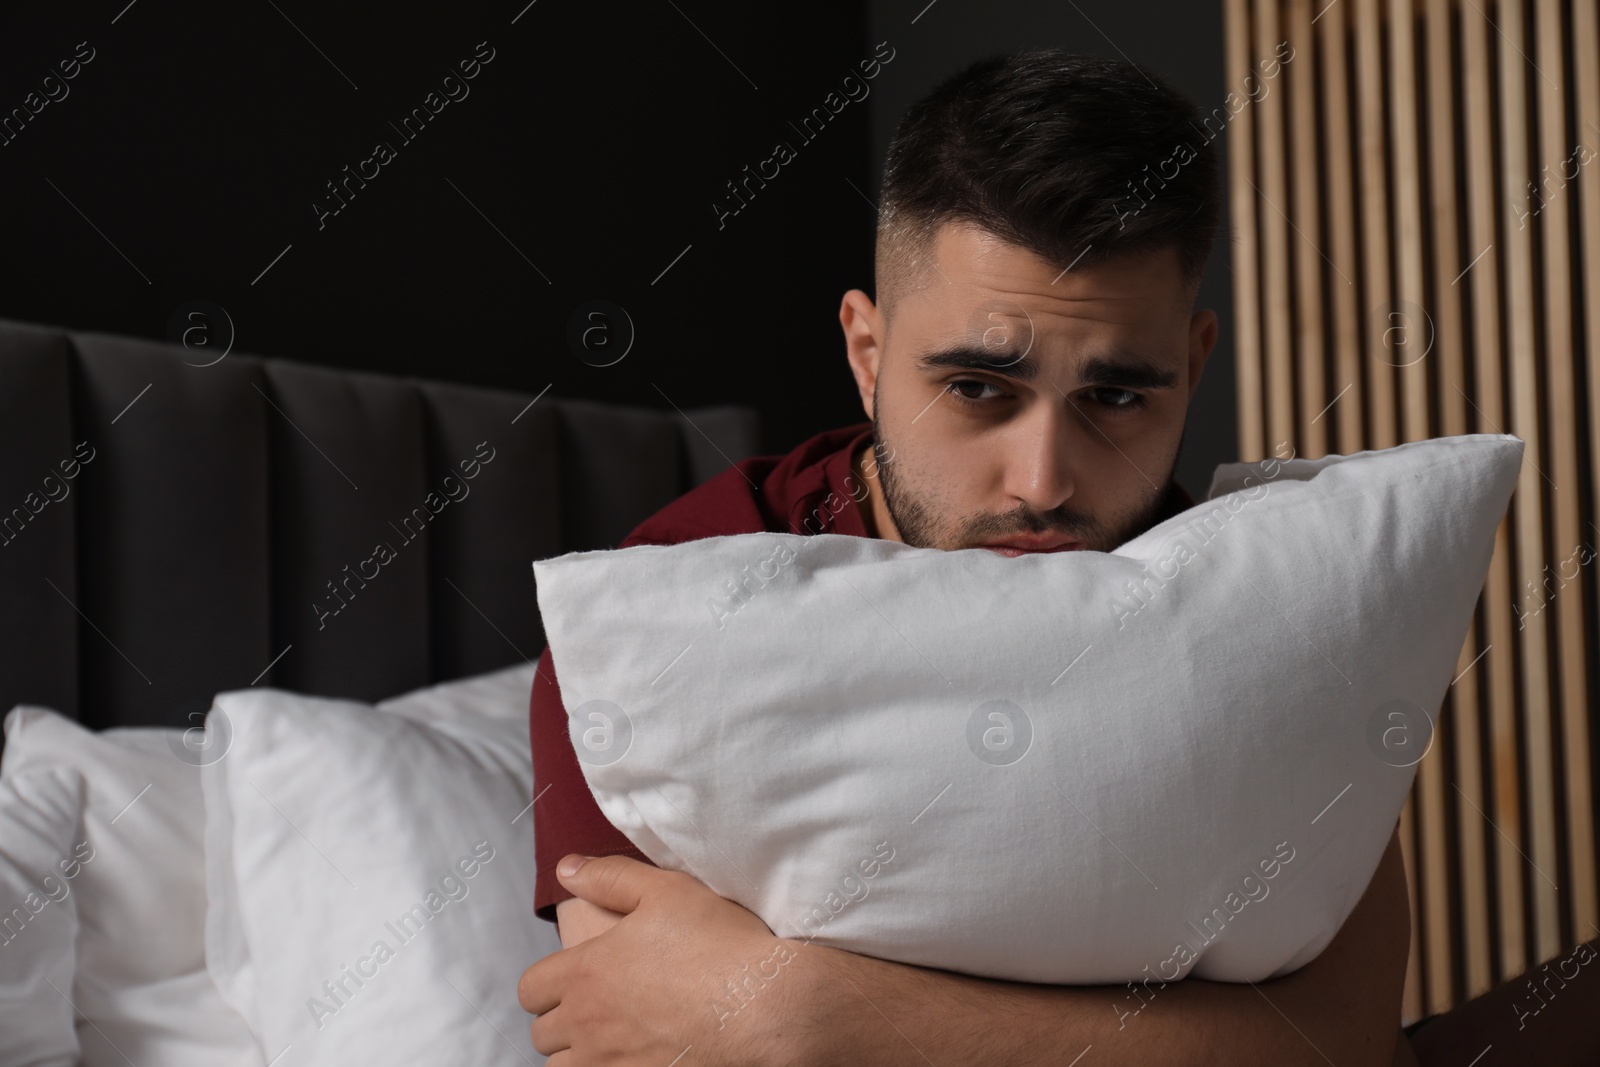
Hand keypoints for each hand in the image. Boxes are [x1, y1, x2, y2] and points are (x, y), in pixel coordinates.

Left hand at [518, 854, 811, 1066]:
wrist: (766, 1006)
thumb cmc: (720, 944)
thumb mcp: (666, 891)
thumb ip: (609, 877)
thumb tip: (566, 868)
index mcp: (586, 973)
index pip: (531, 990)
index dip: (548, 983)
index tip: (574, 979)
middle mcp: (588, 1024)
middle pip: (543, 1036)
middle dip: (562, 1021)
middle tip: (597, 1008)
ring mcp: (611, 1064)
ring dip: (578, 1056)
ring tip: (611, 1041)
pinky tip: (634, 1058)